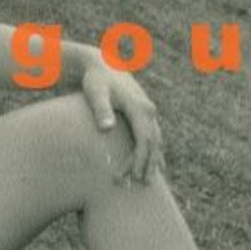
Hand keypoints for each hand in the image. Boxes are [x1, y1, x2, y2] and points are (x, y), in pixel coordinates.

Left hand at [79, 60, 163, 184]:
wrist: (100, 66)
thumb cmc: (95, 81)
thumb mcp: (96, 93)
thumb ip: (101, 109)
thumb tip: (106, 128)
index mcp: (140, 107)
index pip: (145, 139)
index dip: (141, 159)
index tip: (133, 176)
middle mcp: (148, 110)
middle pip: (153, 143)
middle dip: (148, 164)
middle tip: (140, 184)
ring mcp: (148, 113)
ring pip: (155, 142)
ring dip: (151, 161)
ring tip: (144, 181)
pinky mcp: (143, 115)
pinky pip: (151, 137)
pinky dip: (152, 153)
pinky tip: (153, 167)